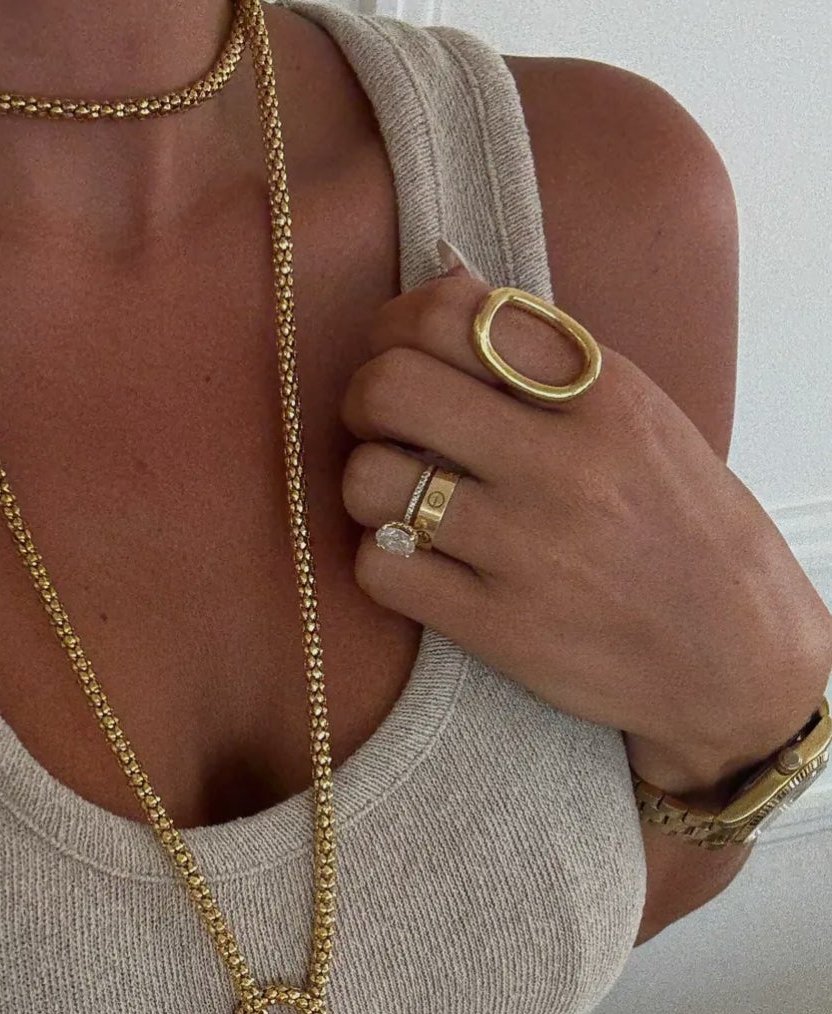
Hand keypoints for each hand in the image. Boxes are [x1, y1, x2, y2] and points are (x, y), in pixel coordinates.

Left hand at [341, 260, 831, 784]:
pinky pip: (381, 567)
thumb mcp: (637, 417)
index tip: (401, 353)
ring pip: (372, 479)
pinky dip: (383, 560)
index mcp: (602, 392)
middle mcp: (561, 463)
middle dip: (363, 398)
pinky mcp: (495, 625)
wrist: (732, 655)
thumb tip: (443, 275)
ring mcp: (525, 548)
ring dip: (367, 484)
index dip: (398, 325)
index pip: (456, 313)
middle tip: (381, 424)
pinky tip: (417, 560)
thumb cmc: (677, 526)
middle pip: (392, 387)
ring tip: (402, 498)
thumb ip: (542, 354)